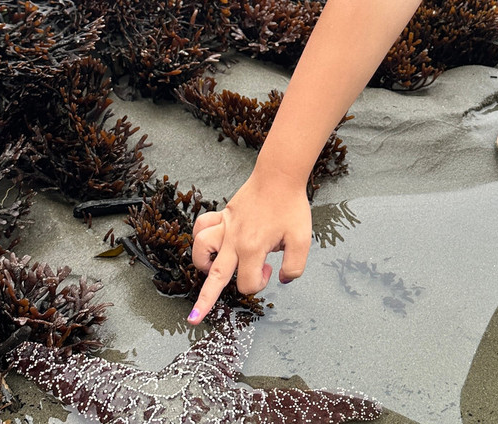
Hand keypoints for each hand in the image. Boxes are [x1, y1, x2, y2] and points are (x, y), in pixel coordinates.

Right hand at [187, 169, 311, 323]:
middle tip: (194, 319)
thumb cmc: (291, 207)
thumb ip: (295, 267)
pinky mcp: (223, 215)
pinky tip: (207, 242)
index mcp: (252, 249)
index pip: (248, 283)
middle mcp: (233, 240)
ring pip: (200, 248)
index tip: (270, 268)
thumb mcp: (302, 240)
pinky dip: (200, 234)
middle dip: (205, 301)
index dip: (261, 282)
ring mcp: (226, 227)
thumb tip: (282, 280)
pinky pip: (203, 225)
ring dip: (201, 263)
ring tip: (207, 270)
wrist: (279, 177)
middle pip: (215, 277)